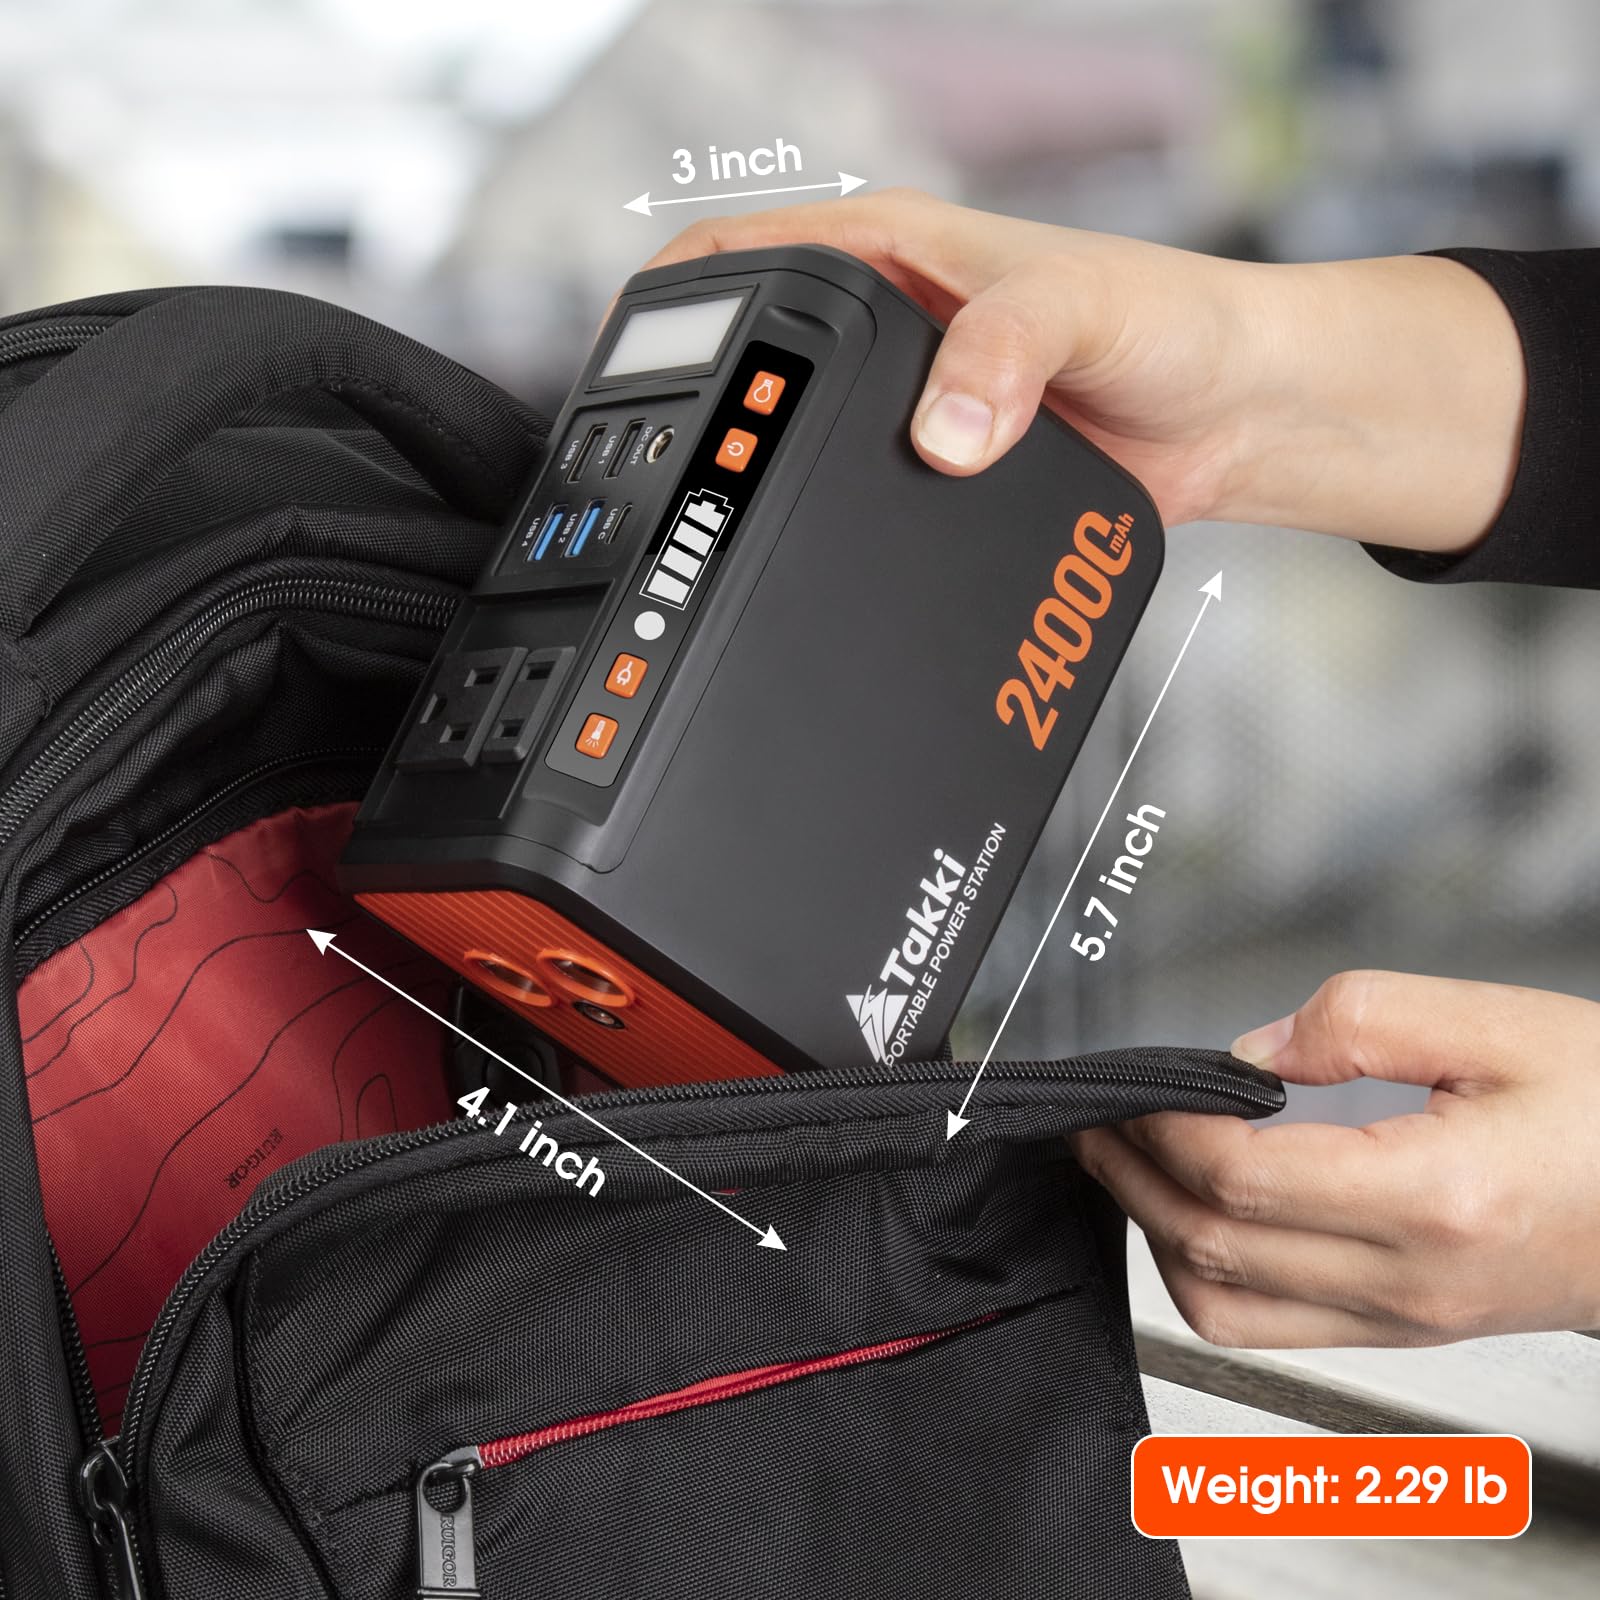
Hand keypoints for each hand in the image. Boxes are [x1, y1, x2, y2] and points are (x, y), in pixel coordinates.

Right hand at [644, 190, 1524, 550]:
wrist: (1236, 416)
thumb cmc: (1174, 322)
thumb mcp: (1083, 310)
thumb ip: (1007, 356)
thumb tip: (938, 435)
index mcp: (892, 253)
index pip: (744, 257)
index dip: (675, 303)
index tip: (627, 366)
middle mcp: (887, 329)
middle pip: (756, 367)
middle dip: (712, 418)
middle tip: (678, 486)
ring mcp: (907, 409)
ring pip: (802, 449)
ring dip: (771, 490)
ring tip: (732, 539)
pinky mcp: (938, 479)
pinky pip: (861, 509)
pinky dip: (835, 537)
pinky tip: (827, 569)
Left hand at [1070, 970, 1599, 1346]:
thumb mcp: (1498, 1025)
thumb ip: (1361, 1021)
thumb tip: (1252, 1056)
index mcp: (1432, 1197)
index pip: (1242, 1179)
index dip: (1164, 1129)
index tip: (1130, 1087)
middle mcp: (1410, 1278)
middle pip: (1214, 1246)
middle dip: (1132, 1177)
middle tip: (1096, 1120)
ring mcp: (1405, 1316)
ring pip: (1226, 1306)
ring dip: (1156, 1232)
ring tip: (1128, 1163)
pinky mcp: (1406, 1327)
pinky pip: (1271, 1326)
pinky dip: (1207, 1274)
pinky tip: (1193, 1216)